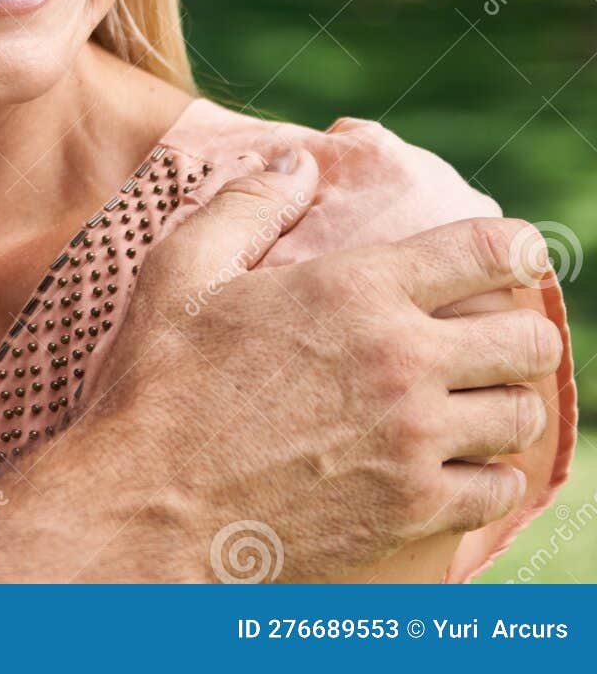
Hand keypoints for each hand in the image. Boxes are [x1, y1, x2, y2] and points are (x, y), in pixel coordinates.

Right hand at [87, 149, 562, 580]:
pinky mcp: (413, 511)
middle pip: (527, 339)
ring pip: (521, 416)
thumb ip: (247, 204)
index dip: (518, 246)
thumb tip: (298, 161)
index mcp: (352, 290)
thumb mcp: (182, 270)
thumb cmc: (158, 381)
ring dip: (502, 401)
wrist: (146, 506)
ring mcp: (413, 443)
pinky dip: (487, 473)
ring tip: (470, 398)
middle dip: (517, 329)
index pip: (487, 251)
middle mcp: (400, 362)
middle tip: (486, 333)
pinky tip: (452, 461)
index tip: (517, 253)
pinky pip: (499, 489)